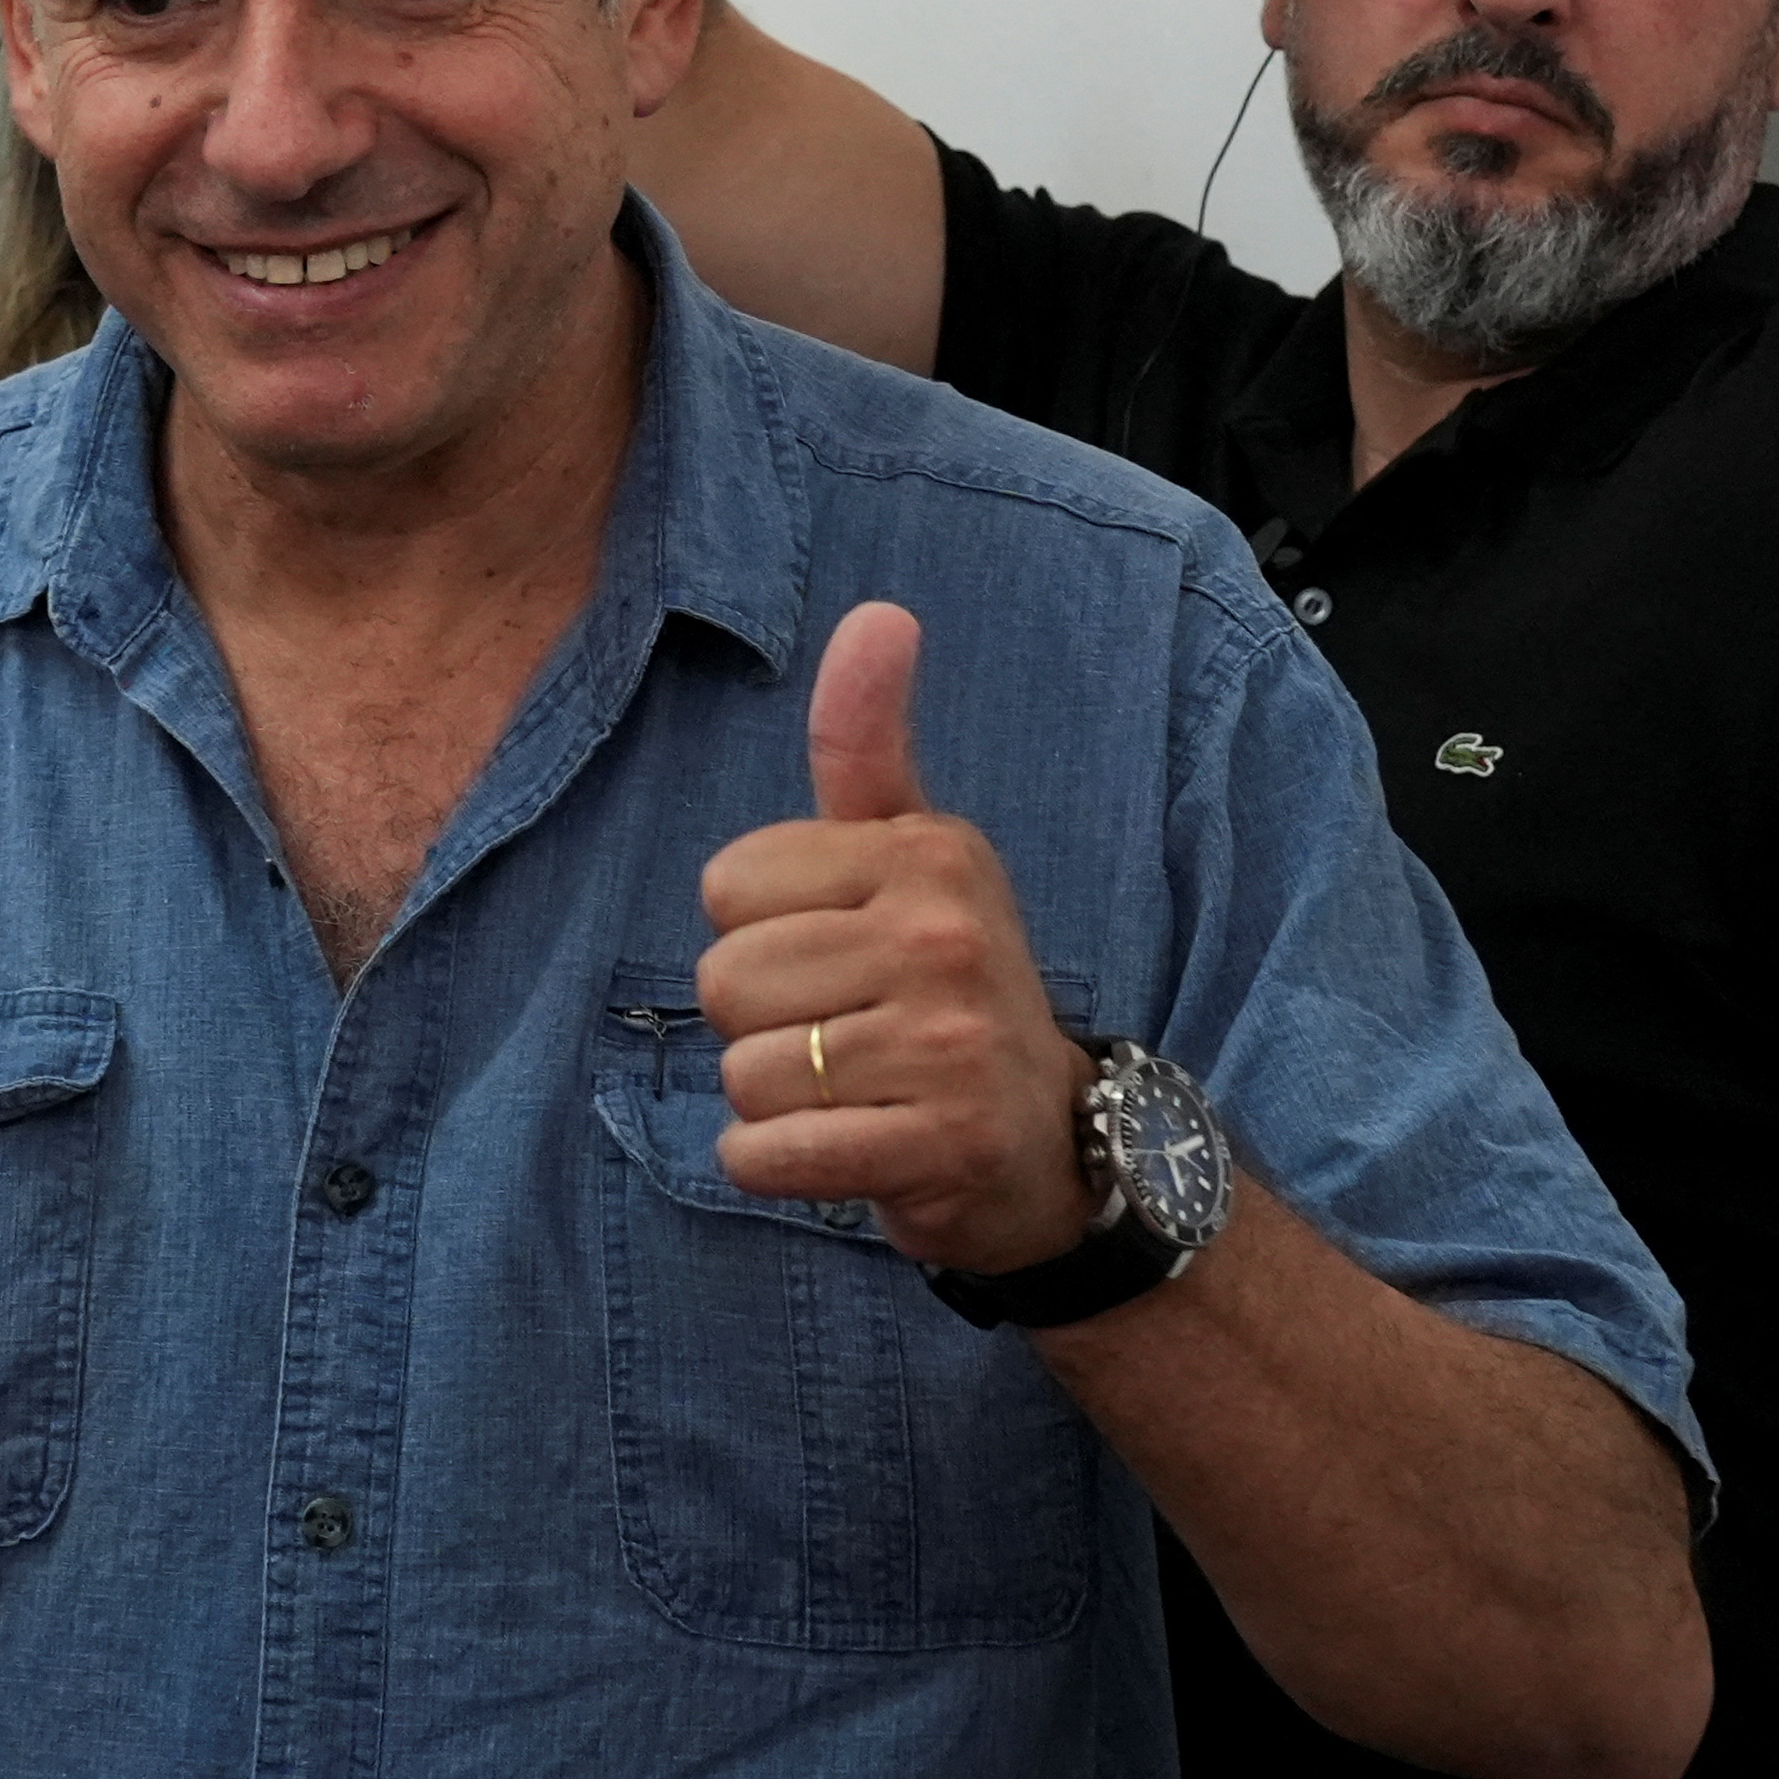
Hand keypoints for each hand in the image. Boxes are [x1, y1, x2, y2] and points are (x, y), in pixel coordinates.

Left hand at [695, 602, 1101, 1272]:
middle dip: (762, 1026)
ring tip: (856, 1092)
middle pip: (724, 983)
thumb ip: (867, 745)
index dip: (758, 933)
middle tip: (846, 1036)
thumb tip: (878, 612)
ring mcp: (950, 1046)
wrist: (1054, 1146)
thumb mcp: (914, 856)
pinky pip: (767, 1155)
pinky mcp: (940, 1145)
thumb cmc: (948, 988)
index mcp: (928, 854)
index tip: (837, 956)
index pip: (725, 886)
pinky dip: (778, 1167)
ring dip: (776, 1103)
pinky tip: (847, 1149)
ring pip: (743, 1075)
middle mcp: (945, 936)